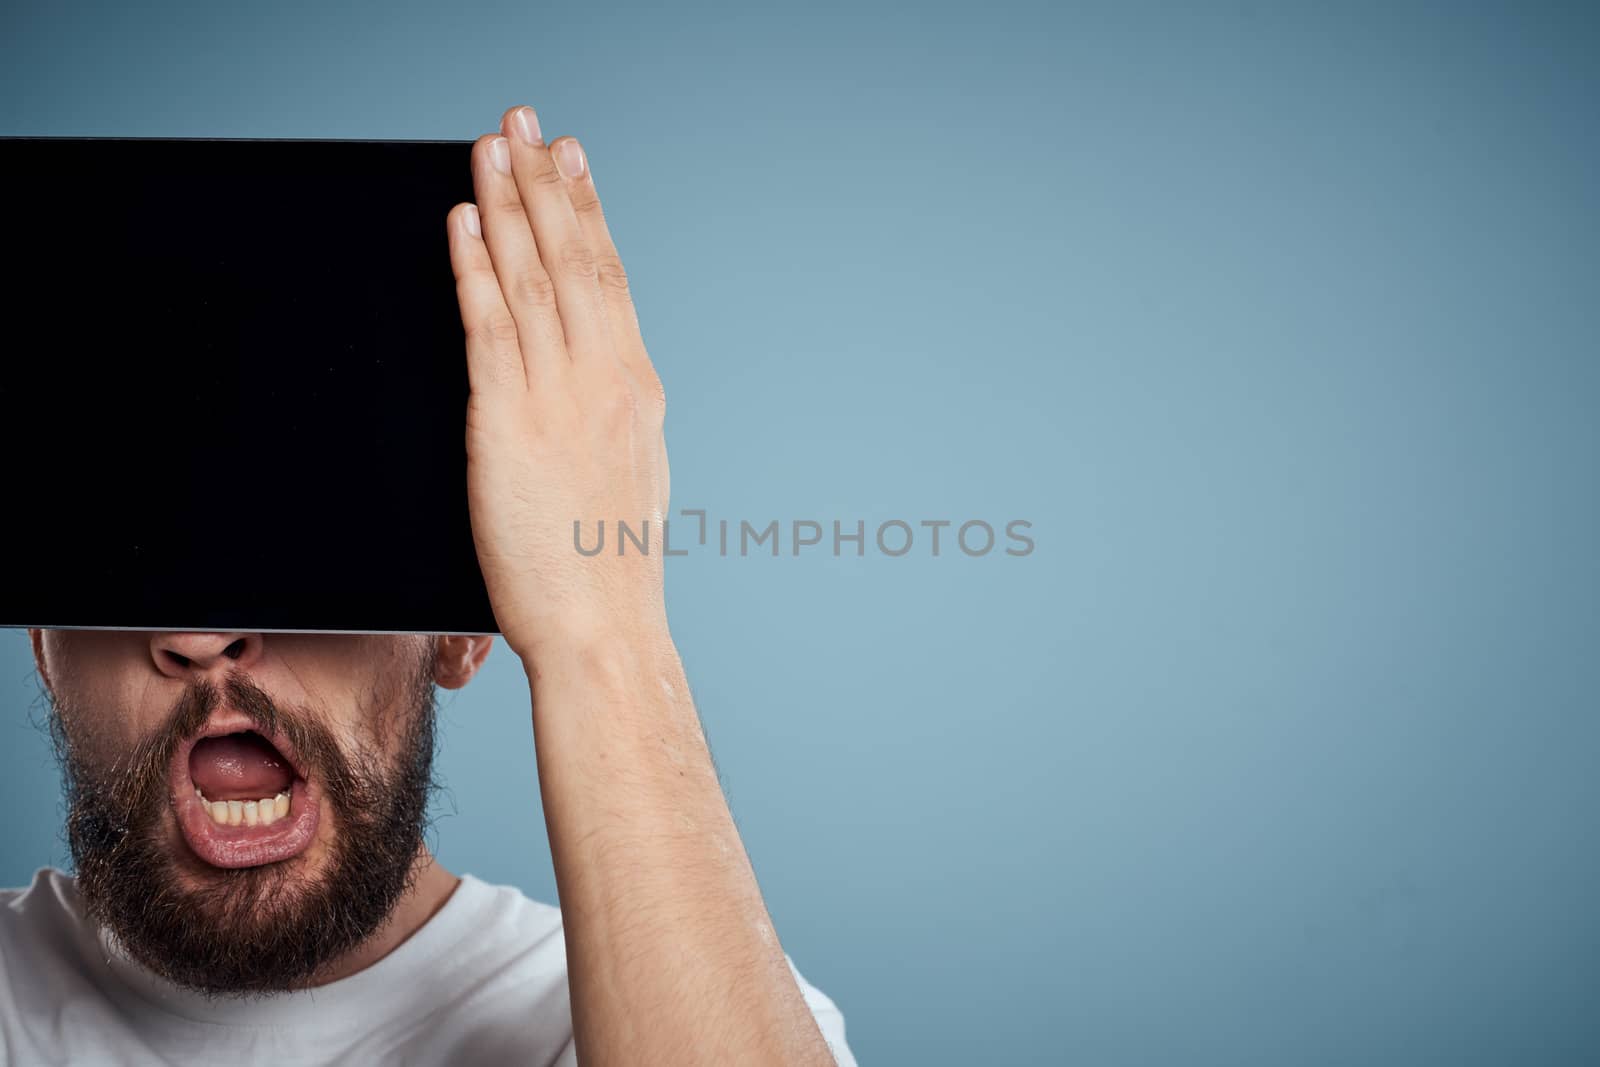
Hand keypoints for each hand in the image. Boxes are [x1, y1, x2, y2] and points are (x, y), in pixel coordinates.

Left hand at [446, 105, 669, 661]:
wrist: (604, 630)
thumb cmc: (610, 570)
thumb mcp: (629, 474)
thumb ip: (607, 414)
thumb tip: (586, 376)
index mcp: (637, 390)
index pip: (608, 280)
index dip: (587, 213)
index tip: (572, 163)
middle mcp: (605, 380)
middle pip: (573, 260)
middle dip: (547, 184)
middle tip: (527, 124)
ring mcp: (560, 398)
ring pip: (533, 279)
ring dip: (509, 205)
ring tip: (491, 149)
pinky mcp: (508, 424)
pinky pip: (489, 327)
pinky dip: (475, 268)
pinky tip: (463, 224)